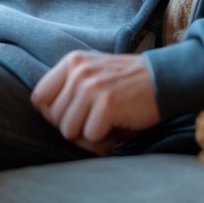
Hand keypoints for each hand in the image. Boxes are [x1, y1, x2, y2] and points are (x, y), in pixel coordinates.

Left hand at [31, 51, 160, 154]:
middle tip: (96, 122)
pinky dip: (104, 140)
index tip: (73, 116)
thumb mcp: (93, 73)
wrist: (164, 79)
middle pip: (54, 118)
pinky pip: (91, 136)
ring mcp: (92, 86)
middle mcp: (78, 71)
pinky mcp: (107, 103)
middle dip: (74, 128)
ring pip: (69, 130)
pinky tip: (118, 127)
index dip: (53, 114)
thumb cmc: (127, 84)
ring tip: (106, 125)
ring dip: (88, 136)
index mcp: (72, 62)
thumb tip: (47, 116)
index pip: (39, 97)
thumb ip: (68, 88)